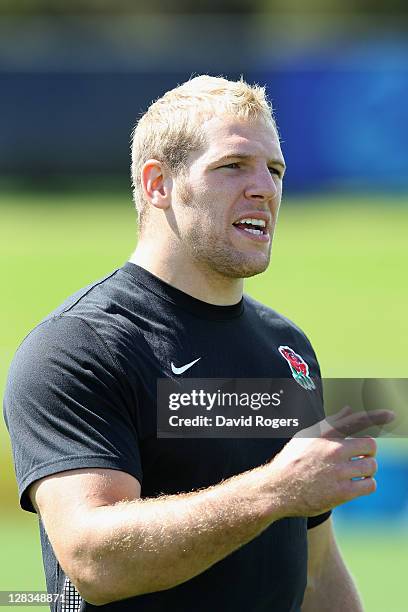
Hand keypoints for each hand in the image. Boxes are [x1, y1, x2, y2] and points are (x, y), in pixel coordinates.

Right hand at [268, 406, 394, 516]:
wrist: (277, 489)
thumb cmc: (291, 461)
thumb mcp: (306, 437)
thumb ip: (330, 423)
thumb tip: (349, 409)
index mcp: (325, 435)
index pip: (355, 421)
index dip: (376, 416)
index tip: (392, 415)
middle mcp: (333, 450)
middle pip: (370, 446)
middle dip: (368, 452)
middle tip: (360, 458)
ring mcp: (338, 471)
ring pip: (371, 466)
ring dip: (367, 470)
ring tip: (355, 473)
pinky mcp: (342, 492)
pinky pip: (369, 485)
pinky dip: (367, 484)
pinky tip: (357, 484)